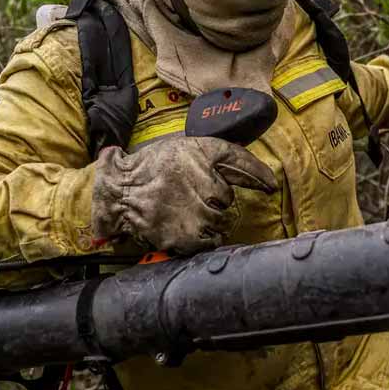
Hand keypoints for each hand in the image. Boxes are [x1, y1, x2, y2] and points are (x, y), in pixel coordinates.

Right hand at [91, 136, 276, 253]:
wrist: (118, 191)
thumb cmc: (153, 168)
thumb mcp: (186, 148)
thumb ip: (221, 157)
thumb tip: (262, 177)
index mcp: (200, 155)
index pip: (239, 161)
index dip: (259, 175)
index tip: (271, 185)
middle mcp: (202, 182)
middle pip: (227, 198)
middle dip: (215, 199)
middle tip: (191, 196)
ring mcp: (195, 212)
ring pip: (220, 220)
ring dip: (209, 219)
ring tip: (185, 211)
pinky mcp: (185, 236)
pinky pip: (210, 241)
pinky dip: (203, 237)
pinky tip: (187, 227)